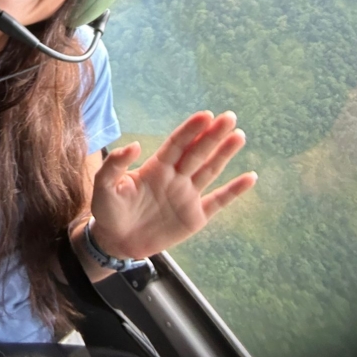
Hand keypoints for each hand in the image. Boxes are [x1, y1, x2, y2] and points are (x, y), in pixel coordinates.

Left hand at [89, 111, 256, 259]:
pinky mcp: (195, 217)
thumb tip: (134, 145)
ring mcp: (187, 196)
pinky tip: (251, 177)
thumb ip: (115, 164)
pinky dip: (235, 190)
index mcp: (155, 168)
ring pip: (210, 170)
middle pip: (197, 153)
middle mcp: (175, 177)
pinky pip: (219, 201)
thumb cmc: (108, 210)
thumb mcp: (105, 186)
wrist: (115, 241)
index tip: (206, 115)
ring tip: (239, 135)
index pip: (177, 144)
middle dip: (213, 135)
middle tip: (229, 117)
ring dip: (225, 154)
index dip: (190, 130)